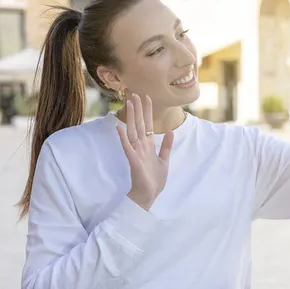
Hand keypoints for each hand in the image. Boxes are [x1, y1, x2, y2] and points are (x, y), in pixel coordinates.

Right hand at [116, 94, 173, 209]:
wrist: (148, 195)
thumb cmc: (154, 180)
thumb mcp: (164, 160)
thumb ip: (166, 146)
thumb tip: (171, 131)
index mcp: (148, 145)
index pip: (148, 124)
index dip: (148, 111)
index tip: (147, 97)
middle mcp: (141, 146)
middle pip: (139, 124)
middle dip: (138, 109)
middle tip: (135, 93)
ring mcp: (136, 152)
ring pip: (132, 131)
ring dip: (130, 117)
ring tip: (128, 104)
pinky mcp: (133, 160)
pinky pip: (127, 147)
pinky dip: (123, 137)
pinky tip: (119, 127)